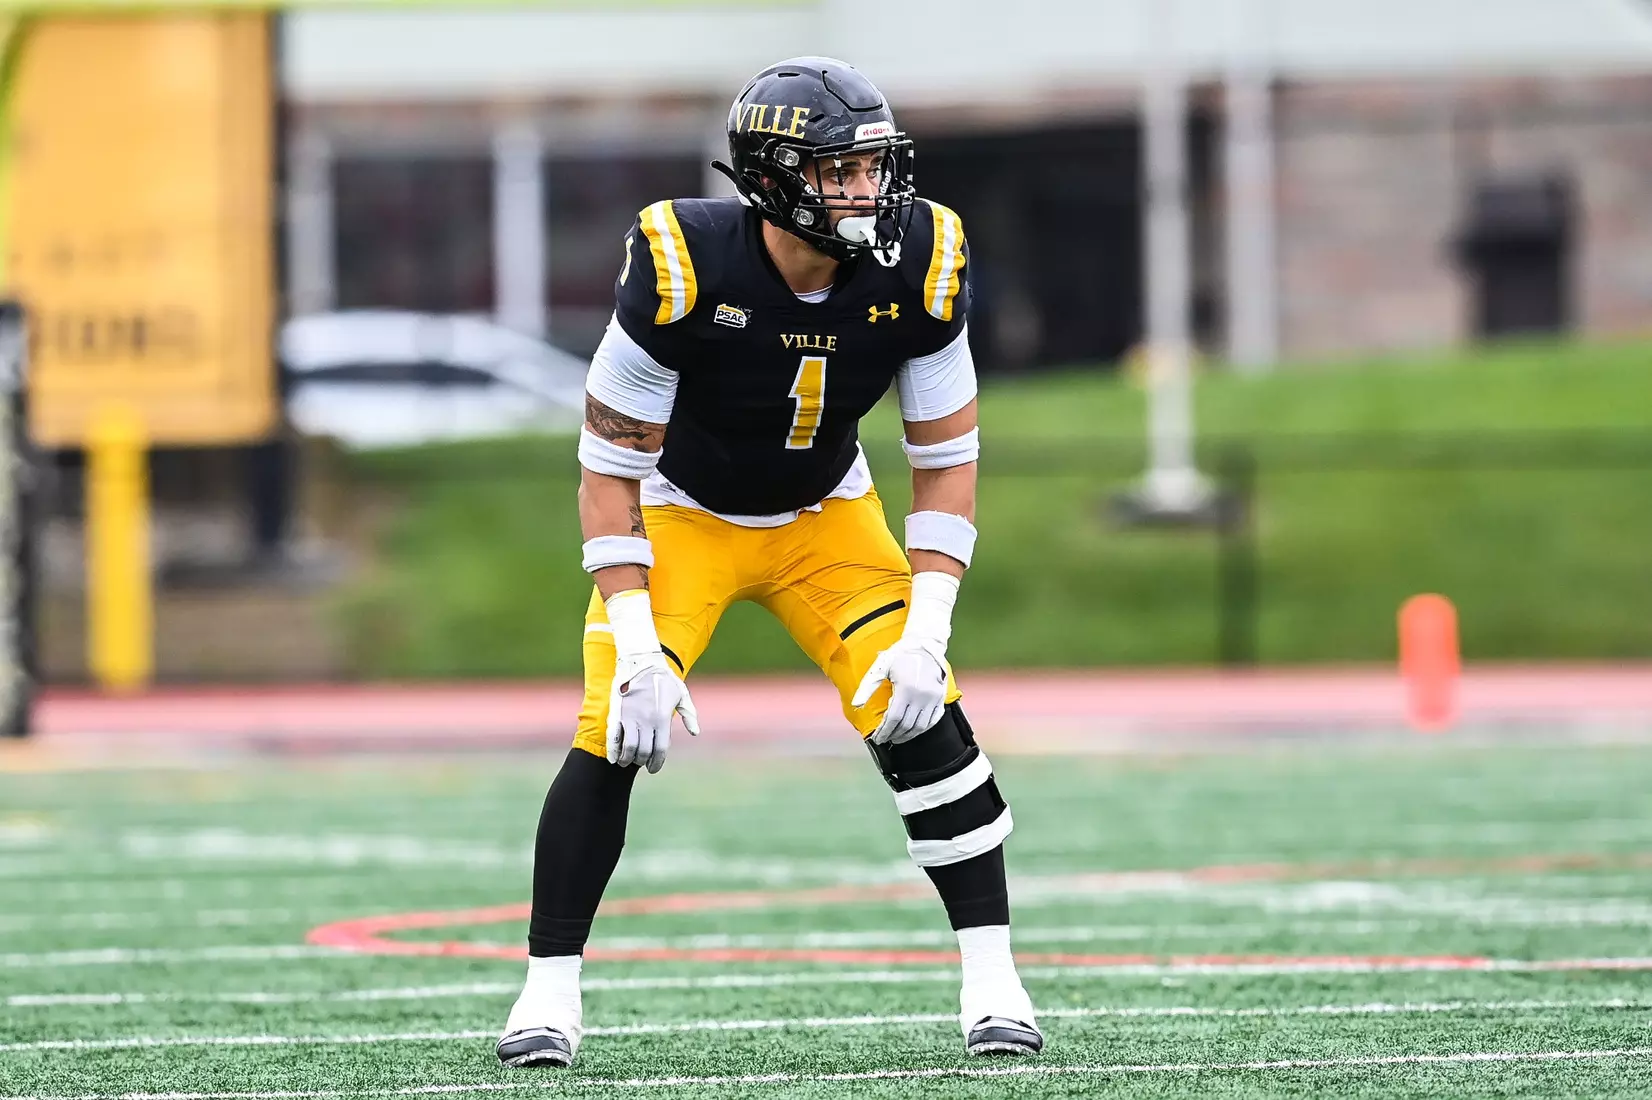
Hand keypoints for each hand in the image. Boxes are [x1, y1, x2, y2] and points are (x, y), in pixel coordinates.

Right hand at [606, 653, 698, 772]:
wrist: (641, 661)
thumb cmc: (664, 678)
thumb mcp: (682, 694)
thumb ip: (689, 714)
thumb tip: (695, 732)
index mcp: (662, 718)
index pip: (660, 750)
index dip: (656, 763)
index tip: (653, 768)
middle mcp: (646, 721)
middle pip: (643, 752)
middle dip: (642, 762)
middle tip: (641, 763)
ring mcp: (630, 717)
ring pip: (628, 748)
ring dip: (627, 759)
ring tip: (626, 762)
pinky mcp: (617, 713)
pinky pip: (613, 737)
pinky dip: (613, 751)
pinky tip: (614, 758)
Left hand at [851, 636, 947, 744]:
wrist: (924, 646)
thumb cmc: (899, 656)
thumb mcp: (880, 668)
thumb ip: (867, 687)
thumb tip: (855, 705)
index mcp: (906, 688)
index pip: (893, 718)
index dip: (884, 731)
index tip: (877, 738)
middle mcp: (922, 695)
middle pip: (906, 725)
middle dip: (893, 735)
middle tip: (885, 739)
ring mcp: (934, 698)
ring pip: (920, 726)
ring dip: (907, 736)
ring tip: (896, 738)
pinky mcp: (941, 698)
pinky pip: (933, 720)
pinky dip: (922, 729)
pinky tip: (912, 731)